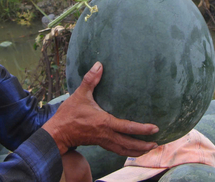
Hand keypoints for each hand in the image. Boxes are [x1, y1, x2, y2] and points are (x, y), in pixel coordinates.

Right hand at [42, 62, 158, 156]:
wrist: (57, 133)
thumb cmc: (68, 114)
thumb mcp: (79, 95)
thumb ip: (90, 80)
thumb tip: (99, 64)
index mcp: (104, 123)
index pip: (127, 128)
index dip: (142, 129)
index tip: (155, 129)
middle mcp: (106, 135)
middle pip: (129, 144)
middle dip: (143, 146)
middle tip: (156, 143)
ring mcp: (103, 141)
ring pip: (123, 150)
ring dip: (136, 151)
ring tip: (149, 148)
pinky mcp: (100, 143)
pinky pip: (117, 150)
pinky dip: (126, 151)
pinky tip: (131, 149)